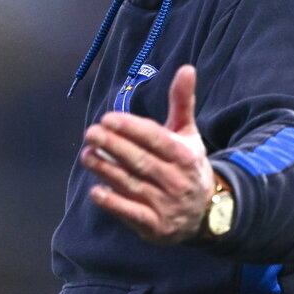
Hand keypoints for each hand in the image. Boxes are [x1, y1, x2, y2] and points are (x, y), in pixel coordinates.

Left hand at [80, 64, 214, 244]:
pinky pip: (131, 213)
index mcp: (185, 155)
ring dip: (106, 170)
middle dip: (113, 146)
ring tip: (87, 154)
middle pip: (140, 161)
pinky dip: (112, 203)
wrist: (206, 213)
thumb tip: (186, 68)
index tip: (107, 118)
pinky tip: (95, 191)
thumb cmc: (188, 165)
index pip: (155, 139)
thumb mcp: (189, 134)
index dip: (131, 128)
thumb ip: (182, 102)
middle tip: (90, 133)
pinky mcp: (154, 226)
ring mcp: (165, 205)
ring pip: (131, 185)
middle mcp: (176, 180)